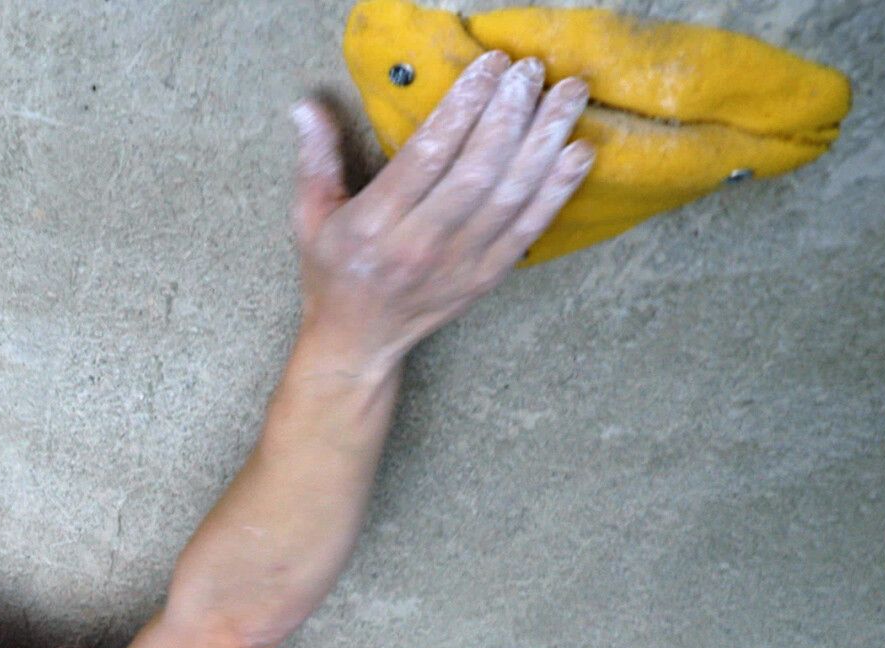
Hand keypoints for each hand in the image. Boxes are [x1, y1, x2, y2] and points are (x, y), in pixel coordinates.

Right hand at [290, 51, 594, 369]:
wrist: (357, 342)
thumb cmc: (333, 273)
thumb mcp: (310, 217)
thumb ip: (316, 159)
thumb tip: (305, 107)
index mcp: (373, 226)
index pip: (426, 156)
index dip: (463, 107)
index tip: (488, 67)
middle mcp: (417, 246)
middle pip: (476, 170)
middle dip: (509, 113)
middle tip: (531, 70)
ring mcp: (457, 265)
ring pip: (511, 195)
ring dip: (545, 140)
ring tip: (568, 94)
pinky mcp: (485, 278)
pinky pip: (529, 228)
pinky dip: (558, 188)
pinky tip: (578, 150)